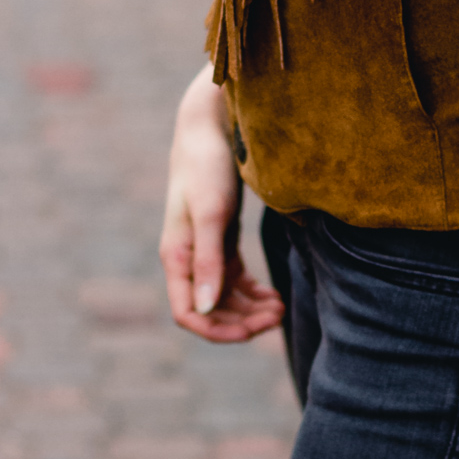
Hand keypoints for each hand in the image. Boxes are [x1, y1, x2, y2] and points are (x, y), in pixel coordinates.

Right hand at [159, 63, 283, 343]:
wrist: (210, 128)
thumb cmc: (208, 167)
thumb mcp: (212, 213)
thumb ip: (208, 260)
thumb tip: (205, 307)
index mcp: (177, 257)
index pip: (188, 313)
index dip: (218, 331)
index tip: (255, 331)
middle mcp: (186, 259)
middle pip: (209, 310)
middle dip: (242, 322)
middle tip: (280, 315)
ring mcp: (203, 250)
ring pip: (223, 298)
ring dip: (250, 310)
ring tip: (281, 307)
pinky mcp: (220, 239)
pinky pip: (233, 280)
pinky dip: (252, 293)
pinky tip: (274, 295)